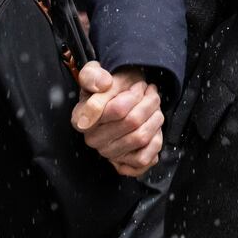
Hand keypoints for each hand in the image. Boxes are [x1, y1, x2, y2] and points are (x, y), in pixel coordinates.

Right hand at [72, 61, 163, 176]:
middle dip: (149, 103)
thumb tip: (103, 85)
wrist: (121, 100)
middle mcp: (92, 140)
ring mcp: (108, 154)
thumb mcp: (96, 73)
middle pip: (133, 122)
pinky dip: (156, 140)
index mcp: (81, 119)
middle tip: (151, 93)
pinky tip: (153, 127)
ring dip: (155, 118)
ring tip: (154, 107)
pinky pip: (146, 157)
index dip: (135, 95)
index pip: (118, 109)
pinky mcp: (123, 164)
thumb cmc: (110, 87)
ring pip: (142, 137)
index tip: (139, 86)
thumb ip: (93, 75)